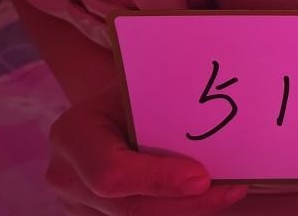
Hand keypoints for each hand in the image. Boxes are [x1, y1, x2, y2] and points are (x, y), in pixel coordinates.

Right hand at [45, 84, 247, 214]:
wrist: (112, 111)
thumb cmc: (133, 96)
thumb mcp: (142, 92)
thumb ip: (167, 112)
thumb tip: (214, 122)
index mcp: (73, 135)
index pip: (111, 172)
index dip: (158, 180)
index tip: (203, 178)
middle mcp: (67, 178)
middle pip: (129, 209)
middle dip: (186, 205)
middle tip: (230, 192)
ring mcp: (78, 207)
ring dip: (187, 211)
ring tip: (226, 194)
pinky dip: (179, 213)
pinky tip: (208, 202)